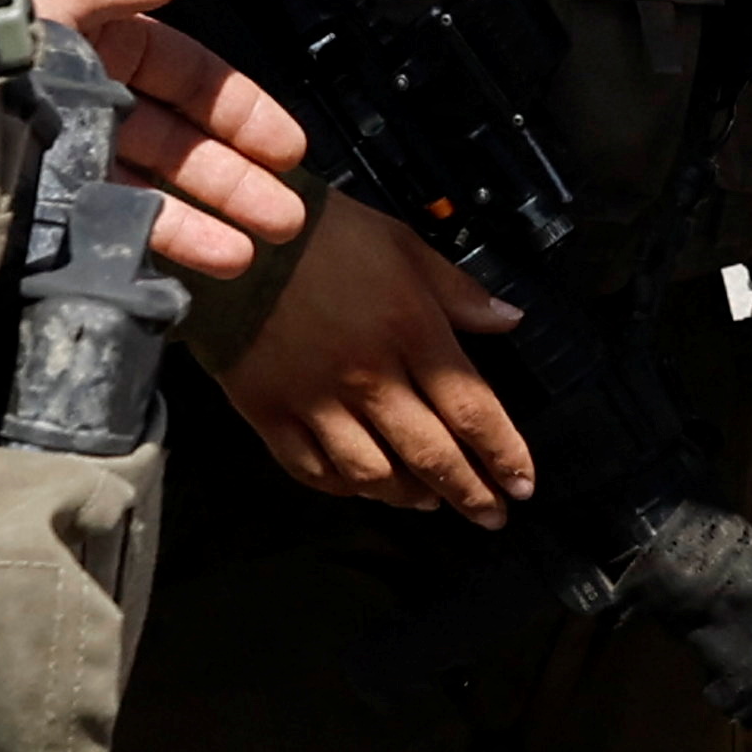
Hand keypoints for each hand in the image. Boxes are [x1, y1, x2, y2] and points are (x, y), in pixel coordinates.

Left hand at [26, 0, 314, 278]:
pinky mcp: (38, 203)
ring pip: (148, 189)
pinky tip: (191, 265)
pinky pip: (105, 225)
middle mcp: (84, 96)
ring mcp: (62, 155)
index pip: (188, 73)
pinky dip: (152, 244)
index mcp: (97, 36)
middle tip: (285, 216)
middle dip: (234, 176)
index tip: (288, 148)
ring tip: (251, 251)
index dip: (241, 110)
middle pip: (176, 140)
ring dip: (205, 220)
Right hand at [213, 196, 537, 520]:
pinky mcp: (270, 413)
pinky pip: (313, 470)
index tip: (522, 483)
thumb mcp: (401, 243)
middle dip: (470, 493)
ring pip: (373, 474)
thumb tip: (509, 319)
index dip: (503, 454)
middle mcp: (369, 377)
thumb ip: (457, 289)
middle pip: (431, 454)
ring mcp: (316, 401)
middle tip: (492, 517)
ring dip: (410, 496)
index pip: (471, 409)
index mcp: (410, 330)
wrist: (229, 235)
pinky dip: (344, 488)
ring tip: (431, 503)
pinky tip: (364, 487)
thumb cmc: (321, 234)